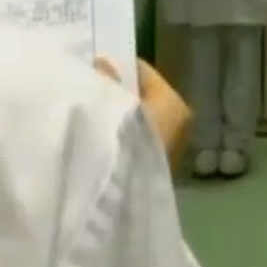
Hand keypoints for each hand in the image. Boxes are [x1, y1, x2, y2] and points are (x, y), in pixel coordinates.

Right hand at [94, 57, 191, 173]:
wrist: (123, 203)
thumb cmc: (122, 146)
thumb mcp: (112, 108)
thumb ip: (109, 83)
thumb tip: (104, 62)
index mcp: (174, 102)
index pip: (144, 72)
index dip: (119, 66)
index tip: (93, 64)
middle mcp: (179, 121)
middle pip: (141, 96)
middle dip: (116, 91)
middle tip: (87, 85)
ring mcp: (169, 146)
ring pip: (138, 118)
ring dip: (116, 115)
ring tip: (87, 110)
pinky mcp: (155, 167)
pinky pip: (135, 138)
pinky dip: (119, 134)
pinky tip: (97, 135)